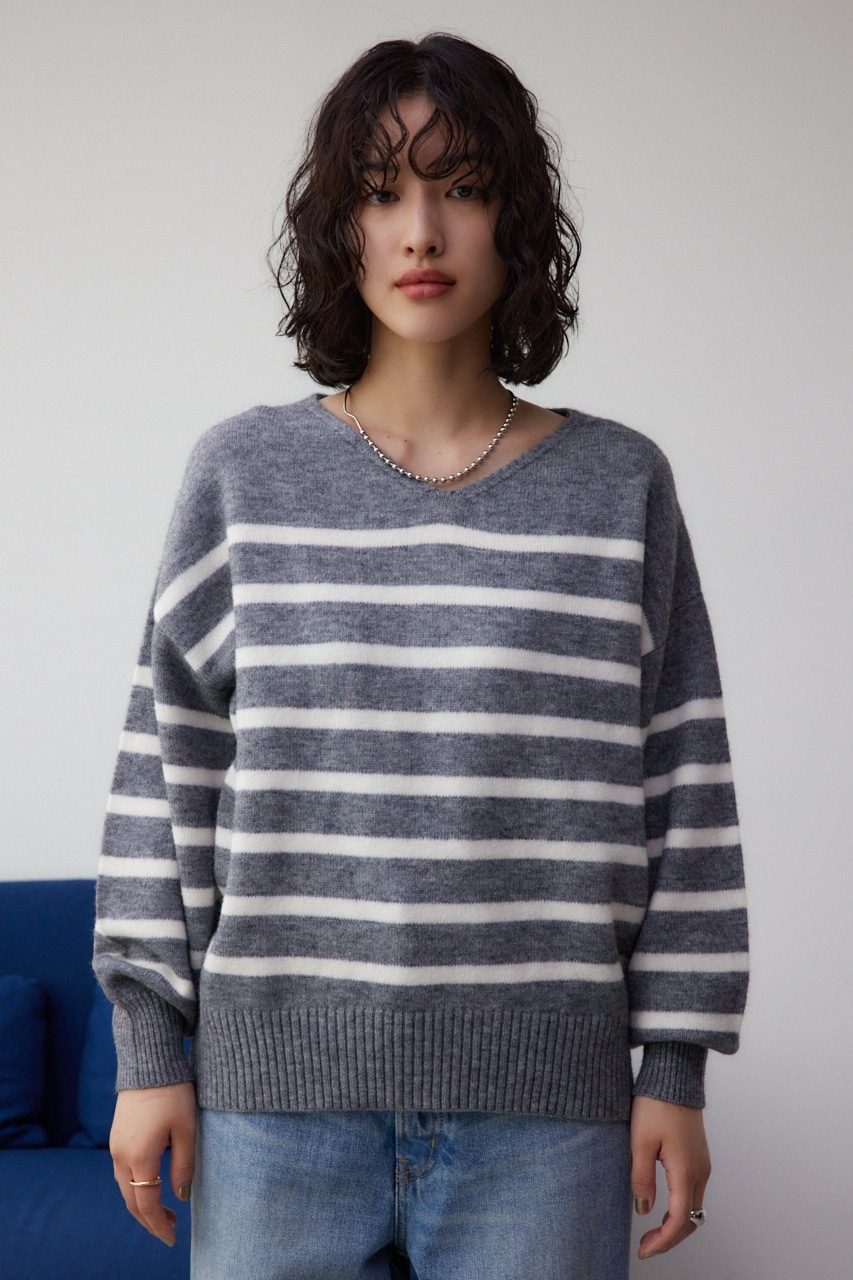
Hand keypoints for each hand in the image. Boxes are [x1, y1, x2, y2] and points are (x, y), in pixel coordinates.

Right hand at [110, 1081, 196, 1246]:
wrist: (149, 1061)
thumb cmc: (173, 1093)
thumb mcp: (187, 1129)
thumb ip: (184, 1166)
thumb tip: (181, 1197)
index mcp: (140, 1157)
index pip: (145, 1205)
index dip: (158, 1225)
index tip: (172, 1238)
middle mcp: (121, 1155)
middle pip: (131, 1201)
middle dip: (149, 1219)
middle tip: (171, 1230)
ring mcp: (116, 1145)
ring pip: (125, 1187)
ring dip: (142, 1203)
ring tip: (165, 1211)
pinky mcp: (116, 1136)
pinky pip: (122, 1172)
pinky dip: (135, 1186)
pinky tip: (151, 1185)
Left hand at [630, 1094, 710, 1259]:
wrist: (674, 1076)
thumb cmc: (656, 1103)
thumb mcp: (640, 1141)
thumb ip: (641, 1178)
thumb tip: (643, 1209)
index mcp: (686, 1170)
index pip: (679, 1220)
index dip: (662, 1241)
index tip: (645, 1250)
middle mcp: (700, 1171)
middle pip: (691, 1219)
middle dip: (670, 1238)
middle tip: (646, 1246)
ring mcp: (702, 1164)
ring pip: (694, 1207)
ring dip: (676, 1224)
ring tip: (652, 1231)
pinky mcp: (699, 1156)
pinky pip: (693, 1192)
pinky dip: (681, 1208)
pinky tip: (662, 1207)